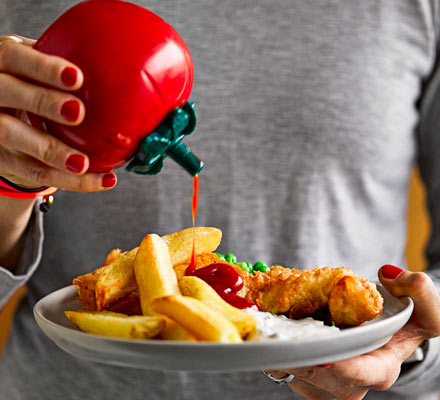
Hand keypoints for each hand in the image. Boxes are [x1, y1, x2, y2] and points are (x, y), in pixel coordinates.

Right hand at [0, 34, 116, 190]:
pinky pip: (34, 171)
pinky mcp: (1, 157)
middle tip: (78, 112)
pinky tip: (103, 180)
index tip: (77, 77)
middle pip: (8, 93)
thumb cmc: (33, 86)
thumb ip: (63, 68)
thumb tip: (123, 70)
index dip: (44, 68)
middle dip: (43, 102)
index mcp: (5, 62)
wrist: (4, 116)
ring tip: (83, 163)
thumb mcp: (38, 71)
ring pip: (14, 137)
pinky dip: (71, 180)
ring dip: (52, 151)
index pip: (17, 58)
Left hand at [265, 265, 439, 398]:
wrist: (380, 324)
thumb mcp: (422, 301)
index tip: (327, 357)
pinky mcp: (306, 373)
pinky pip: (286, 370)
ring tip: (269, 334)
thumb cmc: (403, 316)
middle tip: (281, 339)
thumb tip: (388, 275)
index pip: (364, 375)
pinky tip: (268, 334)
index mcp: (381, 367)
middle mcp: (352, 381)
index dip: (346, 369)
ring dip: (283, 358)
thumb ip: (418, 288)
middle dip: (303, 360)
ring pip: (300, 377)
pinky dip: (275, 355)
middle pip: (325, 379)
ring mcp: (327, 381)